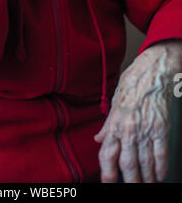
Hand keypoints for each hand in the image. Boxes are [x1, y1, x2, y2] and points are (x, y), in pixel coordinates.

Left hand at [94, 42, 181, 182]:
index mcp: (114, 124)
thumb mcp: (114, 102)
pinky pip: (160, 154)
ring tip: (145, 184)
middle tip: (129, 187)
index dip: (107, 174)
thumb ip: (107, 125)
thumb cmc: (132, 83)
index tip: (108, 183)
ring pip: (145, 164)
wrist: (152, 71)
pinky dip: (160, 168)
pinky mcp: (161, 128)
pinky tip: (158, 176)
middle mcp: (128, 130)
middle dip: (128, 181)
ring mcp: (145, 130)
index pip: (107, 156)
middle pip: (127, 165)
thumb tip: (99, 139)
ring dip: (145, 178)